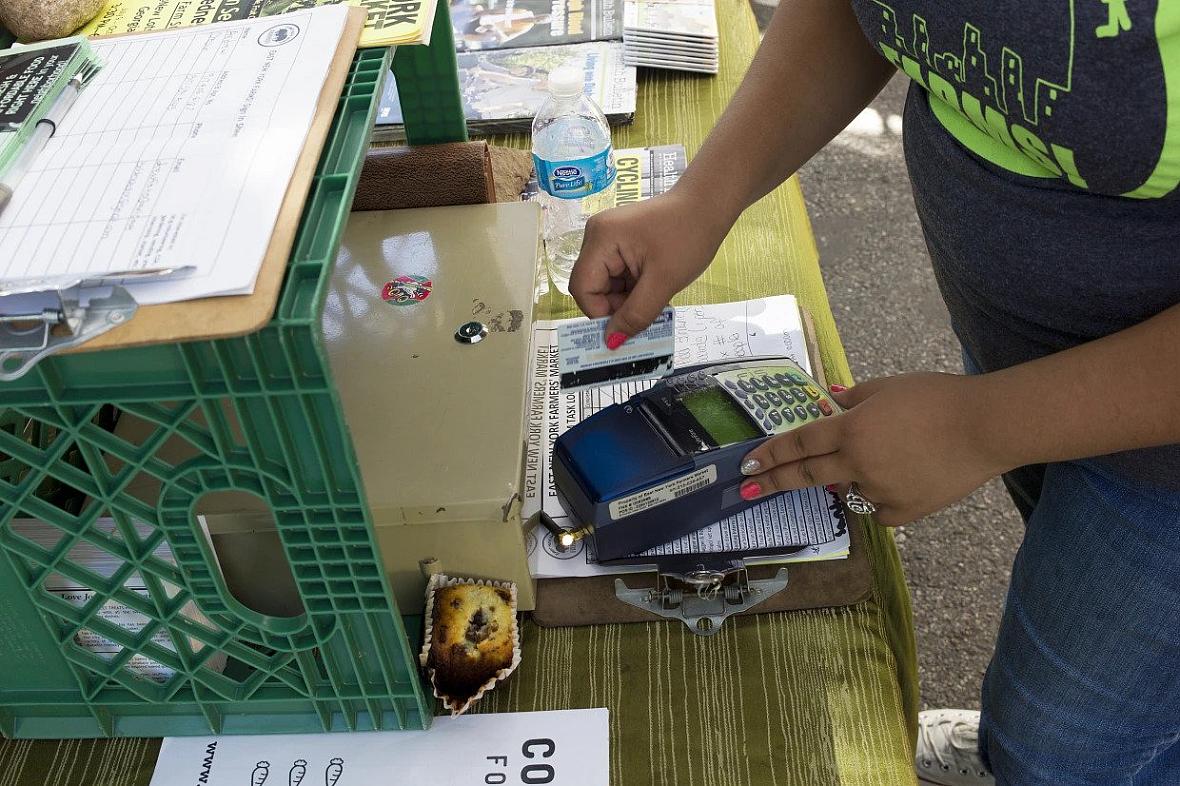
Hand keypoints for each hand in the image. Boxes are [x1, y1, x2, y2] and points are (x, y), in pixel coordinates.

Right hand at [569, 188, 730, 344]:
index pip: (583, 287)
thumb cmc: (689, 236)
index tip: (625, 328)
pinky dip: (633, 290)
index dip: (599, 313)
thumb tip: (611, 342)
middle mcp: (597, 236)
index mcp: (601, 239)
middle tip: (647, 315)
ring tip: (656, 299)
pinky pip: (618, 276)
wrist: (709, 205)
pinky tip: (654, 290)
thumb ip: (636, 314)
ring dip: (628, 300)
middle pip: (594, 287)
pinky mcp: (621, 243)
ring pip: (607, 285)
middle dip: (617, 307)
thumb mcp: (664, 282)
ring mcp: (609, 239)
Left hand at [737, 373, 1009, 524]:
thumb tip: (827, 400)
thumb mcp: (888, 387)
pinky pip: (878, 509)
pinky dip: (880, 497)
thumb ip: (853, 398)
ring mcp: (880, 491)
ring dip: (852, 477)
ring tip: (890, 455)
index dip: (770, 454)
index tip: (747, 465)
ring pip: (849, 489)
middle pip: (807, 475)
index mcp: (852, 430)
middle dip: (774, 481)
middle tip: (749, 489)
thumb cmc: (938, 397)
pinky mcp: (904, 511)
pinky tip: (901, 479)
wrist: (986, 427)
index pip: (800, 444)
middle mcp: (859, 463)